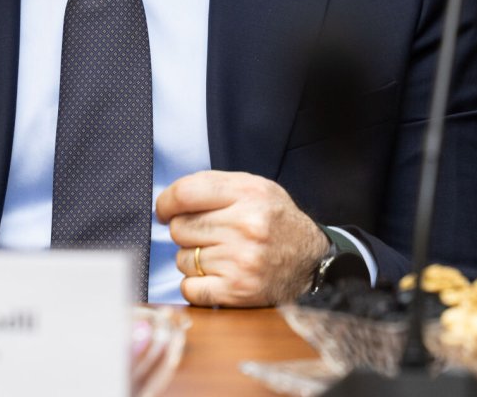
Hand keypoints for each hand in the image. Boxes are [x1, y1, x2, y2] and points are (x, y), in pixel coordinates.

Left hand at [155, 171, 327, 306]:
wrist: (312, 262)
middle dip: (186, 232)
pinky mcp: (237, 291)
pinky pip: (189, 288)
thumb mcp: (256, 188)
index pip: (185, 193)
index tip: (164, 211)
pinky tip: (216, 276)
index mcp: (248, 193)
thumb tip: (168, 201)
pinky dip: (196, 285)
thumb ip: (213, 186)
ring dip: (194, 259)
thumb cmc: (276, 222)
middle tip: (207, 235)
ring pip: (183, 258)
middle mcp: (245, 225)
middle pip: (180, 228)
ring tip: (219, 255)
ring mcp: (241, 260)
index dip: (166, 203)